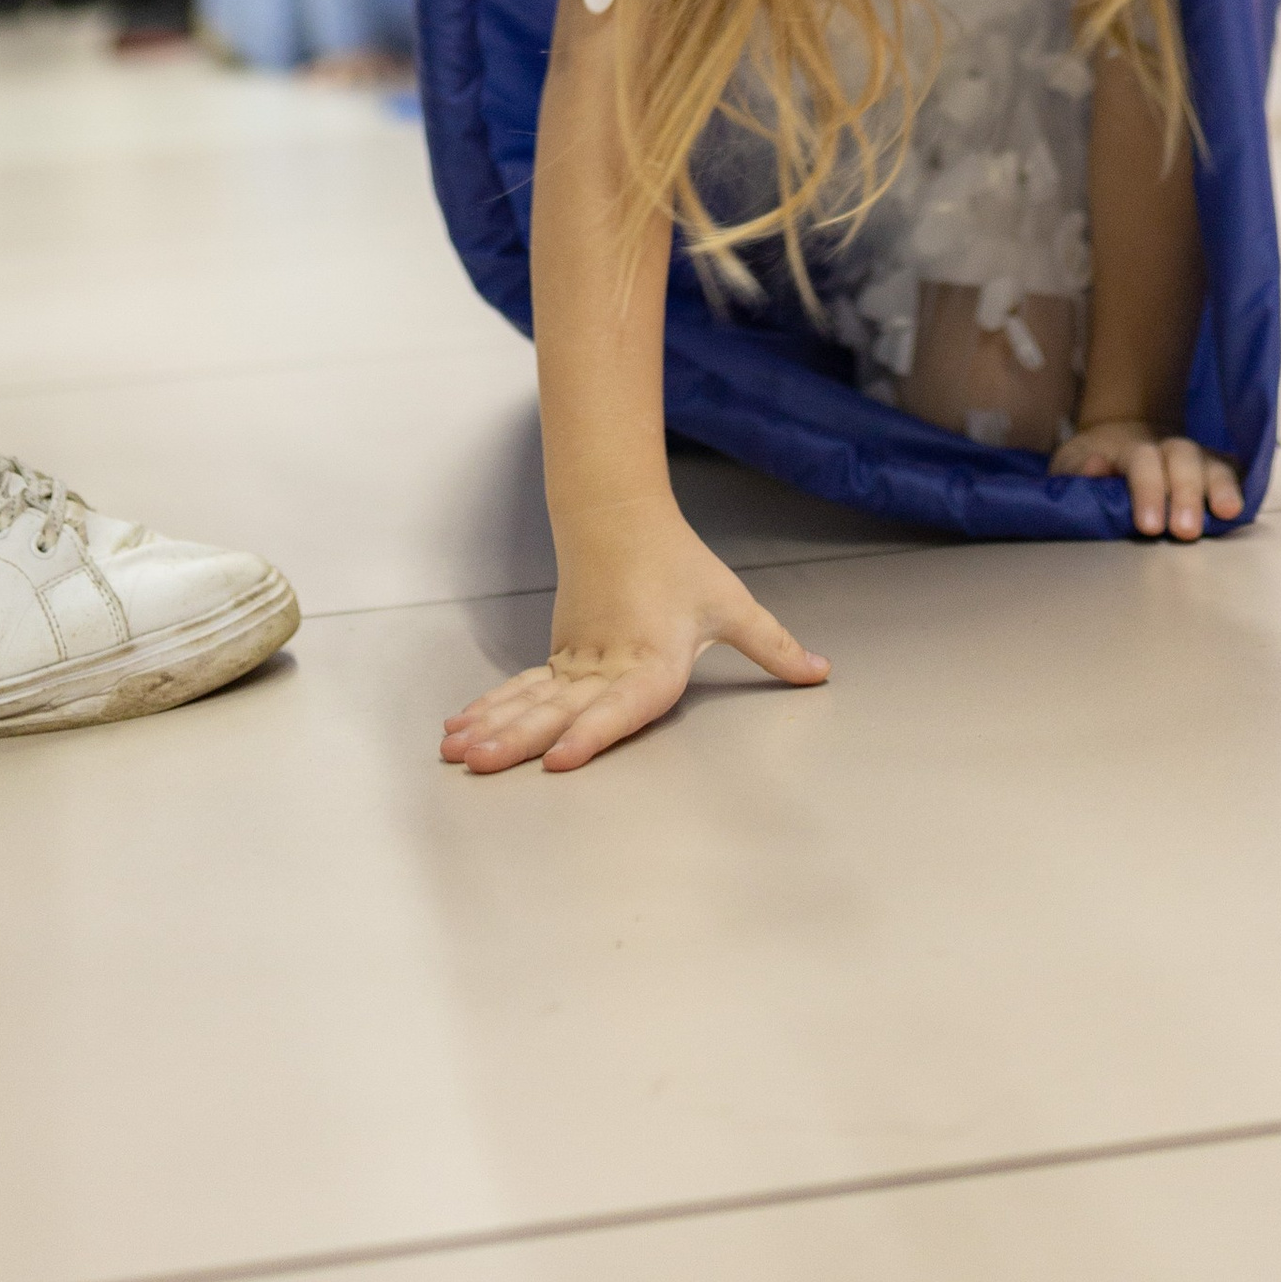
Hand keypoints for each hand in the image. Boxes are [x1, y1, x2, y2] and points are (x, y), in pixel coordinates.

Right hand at [440, 503, 827, 774]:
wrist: (621, 516)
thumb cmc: (679, 564)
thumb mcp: (731, 605)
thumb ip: (774, 647)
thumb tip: (821, 672)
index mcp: (651, 660)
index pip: (619, 705)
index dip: (592, 735)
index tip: (561, 758)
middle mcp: (606, 666)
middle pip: (558, 709)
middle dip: (517, 740)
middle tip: (481, 765)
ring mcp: (575, 662)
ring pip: (530, 699)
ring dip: (493, 726)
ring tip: (459, 752)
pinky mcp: (558, 657)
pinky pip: (520, 688)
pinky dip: (489, 708)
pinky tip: (460, 728)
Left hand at [1051, 419, 1242, 539]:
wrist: (1122, 436)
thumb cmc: (1094, 461)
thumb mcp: (1071, 463)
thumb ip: (1077, 469)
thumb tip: (1094, 467)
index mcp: (1131, 447)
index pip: (1142, 462)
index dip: (1148, 492)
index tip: (1149, 526)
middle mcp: (1168, 447)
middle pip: (1182, 459)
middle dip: (1185, 494)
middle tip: (1185, 531)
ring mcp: (1196, 457)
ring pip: (1213, 463)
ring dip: (1221, 487)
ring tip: (1228, 513)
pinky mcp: (1216, 469)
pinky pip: (1233, 472)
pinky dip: (1241, 486)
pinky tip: (1243, 507)